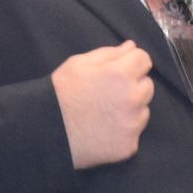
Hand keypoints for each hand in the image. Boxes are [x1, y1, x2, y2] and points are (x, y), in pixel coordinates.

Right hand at [52, 41, 154, 168]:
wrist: (46, 130)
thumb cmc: (61, 92)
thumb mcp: (79, 63)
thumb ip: (109, 53)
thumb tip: (131, 47)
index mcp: (121, 73)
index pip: (144, 59)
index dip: (131, 62)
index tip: (119, 70)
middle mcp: (132, 98)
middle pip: (147, 85)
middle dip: (133, 85)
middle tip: (109, 93)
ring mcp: (132, 124)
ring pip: (143, 109)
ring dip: (131, 108)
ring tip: (105, 113)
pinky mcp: (129, 145)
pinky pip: (134, 132)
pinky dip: (123, 131)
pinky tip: (104, 130)